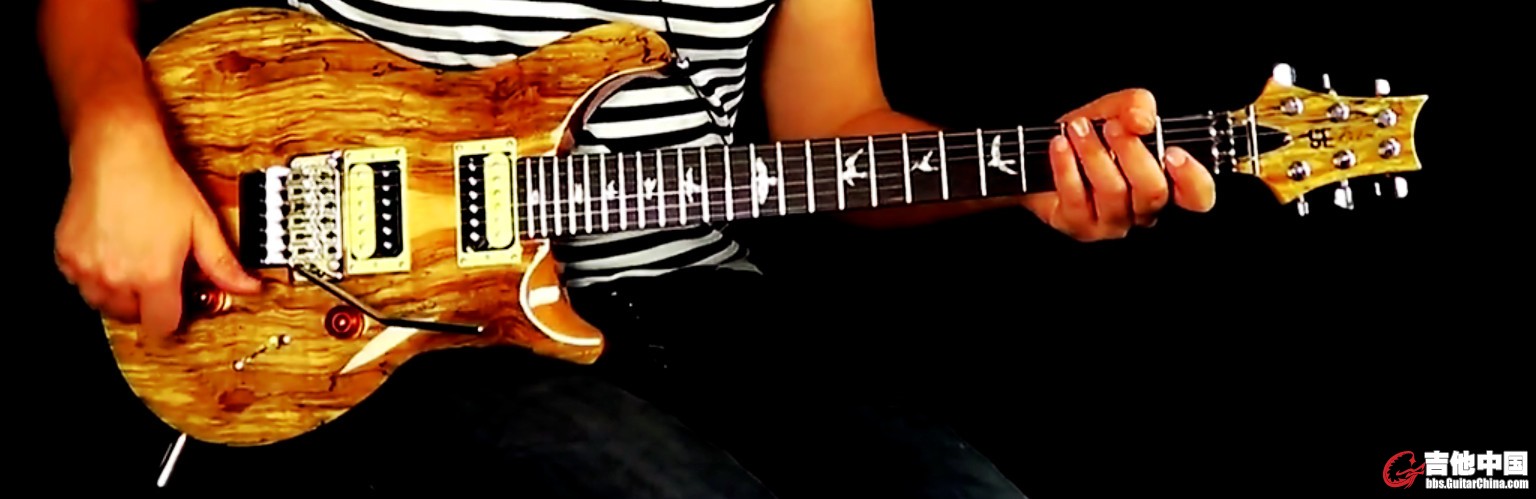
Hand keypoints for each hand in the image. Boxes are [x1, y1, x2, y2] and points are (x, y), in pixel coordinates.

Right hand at [54, 114, 260, 334]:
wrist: (117, 153)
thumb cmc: (158, 184)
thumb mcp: (202, 224)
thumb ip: (223, 264)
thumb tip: (248, 287)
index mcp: (154, 276)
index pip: (162, 326)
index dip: (173, 316)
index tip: (176, 301)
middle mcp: (117, 277)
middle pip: (132, 317)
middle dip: (147, 301)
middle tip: (157, 272)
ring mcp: (87, 268)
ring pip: (103, 303)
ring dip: (119, 292)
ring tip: (134, 260)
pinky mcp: (65, 255)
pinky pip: (79, 282)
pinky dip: (94, 274)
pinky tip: (112, 250)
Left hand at [1021, 89, 1216, 241]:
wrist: (1045, 152)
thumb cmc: (1091, 136)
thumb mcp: (1118, 110)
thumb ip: (1137, 105)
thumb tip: (1142, 120)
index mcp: (1166, 183)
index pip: (1197, 196)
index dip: (1192, 178)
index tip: (1173, 152)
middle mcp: (1142, 209)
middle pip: (1153, 192)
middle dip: (1132, 154)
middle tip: (1112, 128)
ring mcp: (1112, 222)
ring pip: (1114, 193)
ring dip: (1094, 154)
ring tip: (1078, 129)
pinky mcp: (1079, 226)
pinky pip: (1077, 199)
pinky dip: (1066, 166)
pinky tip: (1060, 145)